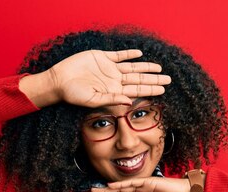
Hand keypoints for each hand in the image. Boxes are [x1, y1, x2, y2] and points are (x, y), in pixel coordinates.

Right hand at [49, 49, 171, 106]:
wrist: (59, 81)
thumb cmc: (73, 94)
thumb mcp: (93, 100)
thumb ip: (112, 99)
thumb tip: (130, 102)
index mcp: (114, 90)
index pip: (136, 90)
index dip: (150, 89)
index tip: (163, 90)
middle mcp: (114, 79)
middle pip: (138, 79)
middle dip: (153, 79)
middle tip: (168, 79)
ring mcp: (109, 68)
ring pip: (132, 67)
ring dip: (146, 67)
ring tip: (159, 68)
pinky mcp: (102, 57)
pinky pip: (118, 55)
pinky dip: (129, 54)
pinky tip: (139, 54)